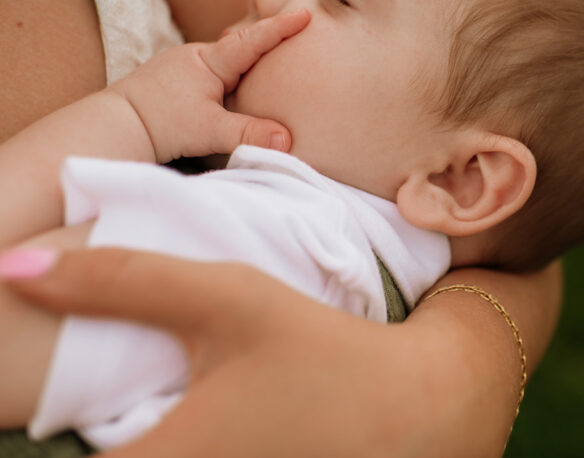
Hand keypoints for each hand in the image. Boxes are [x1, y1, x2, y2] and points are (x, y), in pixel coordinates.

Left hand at [1, 248, 540, 456]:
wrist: (417, 405)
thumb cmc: (320, 351)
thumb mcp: (226, 301)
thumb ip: (121, 282)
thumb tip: (15, 269)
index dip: (36, 431)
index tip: (45, 392)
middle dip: (87, 436)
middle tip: (93, 393)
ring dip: (127, 439)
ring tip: (145, 405)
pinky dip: (167, 444)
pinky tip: (194, 420)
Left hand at [107, 10, 309, 161]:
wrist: (114, 125)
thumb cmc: (160, 124)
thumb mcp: (209, 131)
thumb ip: (249, 133)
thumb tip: (287, 139)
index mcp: (210, 61)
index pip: (253, 40)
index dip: (280, 27)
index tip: (305, 14)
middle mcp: (198, 56)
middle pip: (242, 46)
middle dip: (269, 41)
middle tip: (299, 34)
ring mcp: (184, 65)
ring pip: (226, 61)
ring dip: (248, 64)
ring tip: (273, 70)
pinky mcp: (176, 79)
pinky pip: (214, 71)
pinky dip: (231, 76)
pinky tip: (237, 89)